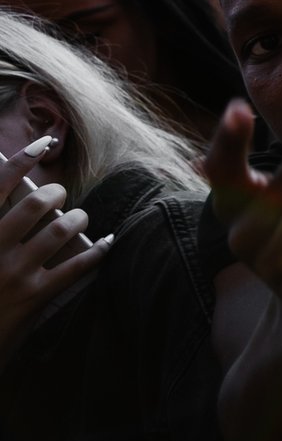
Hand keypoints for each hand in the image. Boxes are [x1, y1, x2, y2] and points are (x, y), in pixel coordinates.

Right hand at [0, 140, 112, 357]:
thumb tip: (14, 194)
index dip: (20, 161)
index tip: (41, 144)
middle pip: (36, 203)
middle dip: (54, 192)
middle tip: (58, 194)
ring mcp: (14, 273)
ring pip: (60, 230)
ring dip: (77, 219)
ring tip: (78, 219)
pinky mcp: (34, 296)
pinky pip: (77, 266)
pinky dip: (98, 251)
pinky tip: (108, 243)